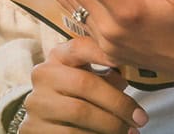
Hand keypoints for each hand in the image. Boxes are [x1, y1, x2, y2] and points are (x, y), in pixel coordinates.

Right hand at [21, 37, 147, 133]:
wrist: (48, 118)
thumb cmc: (77, 93)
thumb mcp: (89, 77)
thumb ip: (106, 73)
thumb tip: (123, 79)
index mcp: (57, 56)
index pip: (79, 47)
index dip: (101, 52)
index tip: (123, 60)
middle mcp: (42, 75)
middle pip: (85, 83)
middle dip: (117, 102)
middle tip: (140, 118)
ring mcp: (36, 103)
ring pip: (80, 112)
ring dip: (110, 125)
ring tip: (130, 131)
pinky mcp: (33, 128)